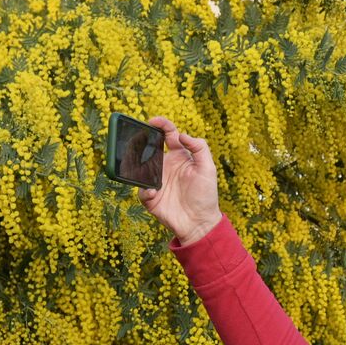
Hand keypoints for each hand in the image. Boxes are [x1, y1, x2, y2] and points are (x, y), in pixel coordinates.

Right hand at [136, 116, 222, 243]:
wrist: (200, 223)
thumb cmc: (206, 195)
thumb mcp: (208, 168)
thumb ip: (199, 148)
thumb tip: (182, 135)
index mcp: (179, 156)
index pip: (168, 135)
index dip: (161, 125)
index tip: (153, 121)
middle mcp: (166, 166)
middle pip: (150, 149)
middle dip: (141, 142)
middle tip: (137, 139)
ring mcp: (157, 181)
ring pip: (140, 168)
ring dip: (137, 165)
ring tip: (137, 163)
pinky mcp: (151, 197)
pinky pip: (142, 190)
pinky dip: (145, 190)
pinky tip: (153, 192)